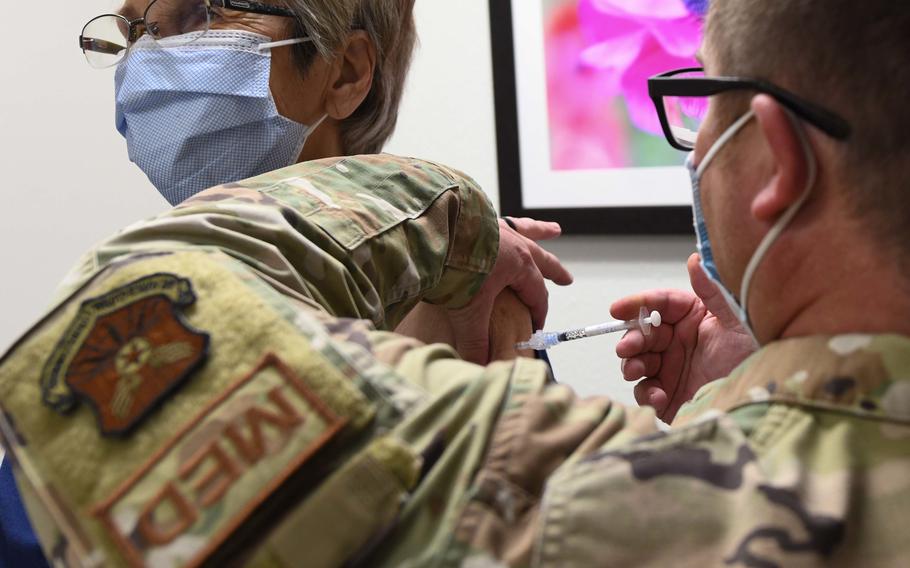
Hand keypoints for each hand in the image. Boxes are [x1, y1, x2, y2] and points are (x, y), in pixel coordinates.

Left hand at [447, 217, 572, 363]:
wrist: (435, 230)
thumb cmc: (455, 267)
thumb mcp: (467, 310)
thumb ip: (475, 339)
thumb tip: (479, 365)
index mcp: (520, 266)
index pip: (536, 295)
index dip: (538, 313)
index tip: (536, 326)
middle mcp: (514, 244)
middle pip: (541, 261)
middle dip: (554, 271)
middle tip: (567, 278)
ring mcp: (497, 228)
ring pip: (526, 232)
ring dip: (540, 233)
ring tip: (554, 230)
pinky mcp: (478, 216)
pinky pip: (501, 217)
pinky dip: (508, 220)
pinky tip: (505, 218)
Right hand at [611, 253, 756, 422]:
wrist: (762, 400)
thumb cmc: (757, 358)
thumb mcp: (737, 320)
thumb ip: (712, 291)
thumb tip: (695, 260)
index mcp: (692, 319)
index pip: (659, 305)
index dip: (637, 304)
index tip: (618, 309)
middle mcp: (679, 343)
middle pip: (641, 334)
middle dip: (630, 339)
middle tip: (627, 347)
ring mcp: (672, 370)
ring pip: (636, 362)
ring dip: (632, 365)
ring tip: (638, 371)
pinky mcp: (669, 397)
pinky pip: (645, 393)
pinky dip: (646, 394)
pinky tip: (659, 396)